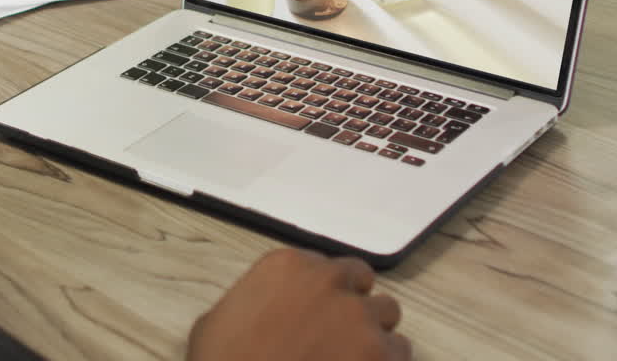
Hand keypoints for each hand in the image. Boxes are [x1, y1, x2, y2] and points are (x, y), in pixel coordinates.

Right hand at [188, 249, 409, 360]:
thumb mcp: (216, 322)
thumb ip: (252, 302)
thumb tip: (259, 314)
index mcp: (287, 266)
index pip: (325, 265)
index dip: (324, 290)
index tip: (317, 309)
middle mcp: (328, 283)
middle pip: (361, 281)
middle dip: (352, 303)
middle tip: (338, 332)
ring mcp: (358, 318)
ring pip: (387, 313)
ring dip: (373, 332)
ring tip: (354, 356)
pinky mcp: (380, 354)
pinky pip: (400, 351)